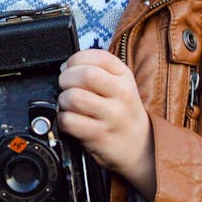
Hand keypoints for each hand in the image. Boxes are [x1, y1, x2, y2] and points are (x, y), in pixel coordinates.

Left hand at [57, 49, 155, 200]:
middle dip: (66, 79)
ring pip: (74, 97)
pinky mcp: (99, 135)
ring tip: (69, 105)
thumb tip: (65, 67)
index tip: (71, 69)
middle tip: (66, 87)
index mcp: (124, 75)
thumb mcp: (119, 84)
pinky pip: (70, 121)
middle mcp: (120, 93)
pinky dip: (63, 120)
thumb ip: (96, 70)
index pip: (96, 56)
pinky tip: (70, 121)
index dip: (75, 60)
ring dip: (63, 100)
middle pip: (85, 75)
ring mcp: (111, 116)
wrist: (139, 146)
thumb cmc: (121, 111)